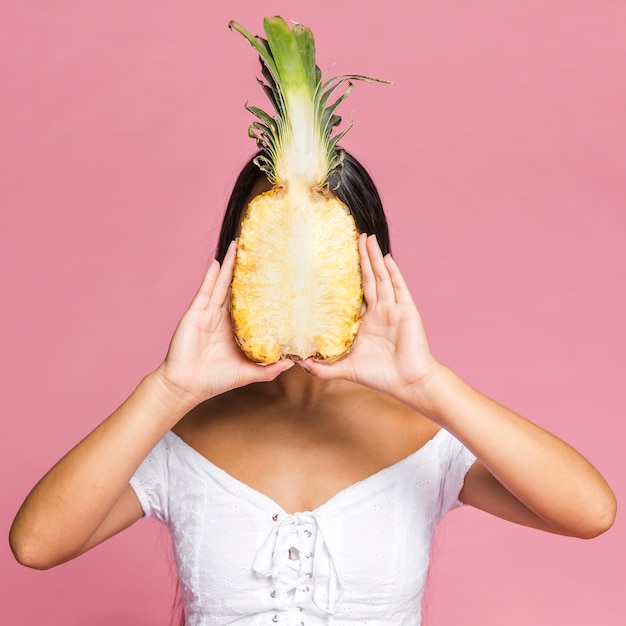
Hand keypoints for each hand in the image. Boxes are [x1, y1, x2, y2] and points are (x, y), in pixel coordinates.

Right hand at [156, 241, 292, 405]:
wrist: (186, 387)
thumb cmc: (215, 380)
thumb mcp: (249, 373)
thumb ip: (269, 369)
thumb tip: (293, 362)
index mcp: (235, 329)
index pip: (251, 304)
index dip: (260, 289)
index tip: (274, 274)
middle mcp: (222, 318)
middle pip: (235, 288)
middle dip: (244, 270)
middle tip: (256, 249)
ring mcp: (208, 314)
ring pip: (221, 284)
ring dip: (229, 265)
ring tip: (237, 245)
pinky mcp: (196, 314)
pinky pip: (205, 291)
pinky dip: (211, 276)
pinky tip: (219, 262)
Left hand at [302, 234, 439, 403]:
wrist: (409, 383)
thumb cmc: (381, 377)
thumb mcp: (346, 370)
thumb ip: (324, 368)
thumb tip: (300, 363)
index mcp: (366, 324)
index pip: (354, 295)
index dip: (346, 278)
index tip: (335, 261)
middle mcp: (379, 313)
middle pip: (368, 279)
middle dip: (361, 259)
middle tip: (355, 237)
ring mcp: (393, 310)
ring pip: (381, 277)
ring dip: (374, 257)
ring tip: (368, 238)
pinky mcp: (406, 311)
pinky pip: (398, 287)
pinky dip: (392, 271)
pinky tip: (385, 256)